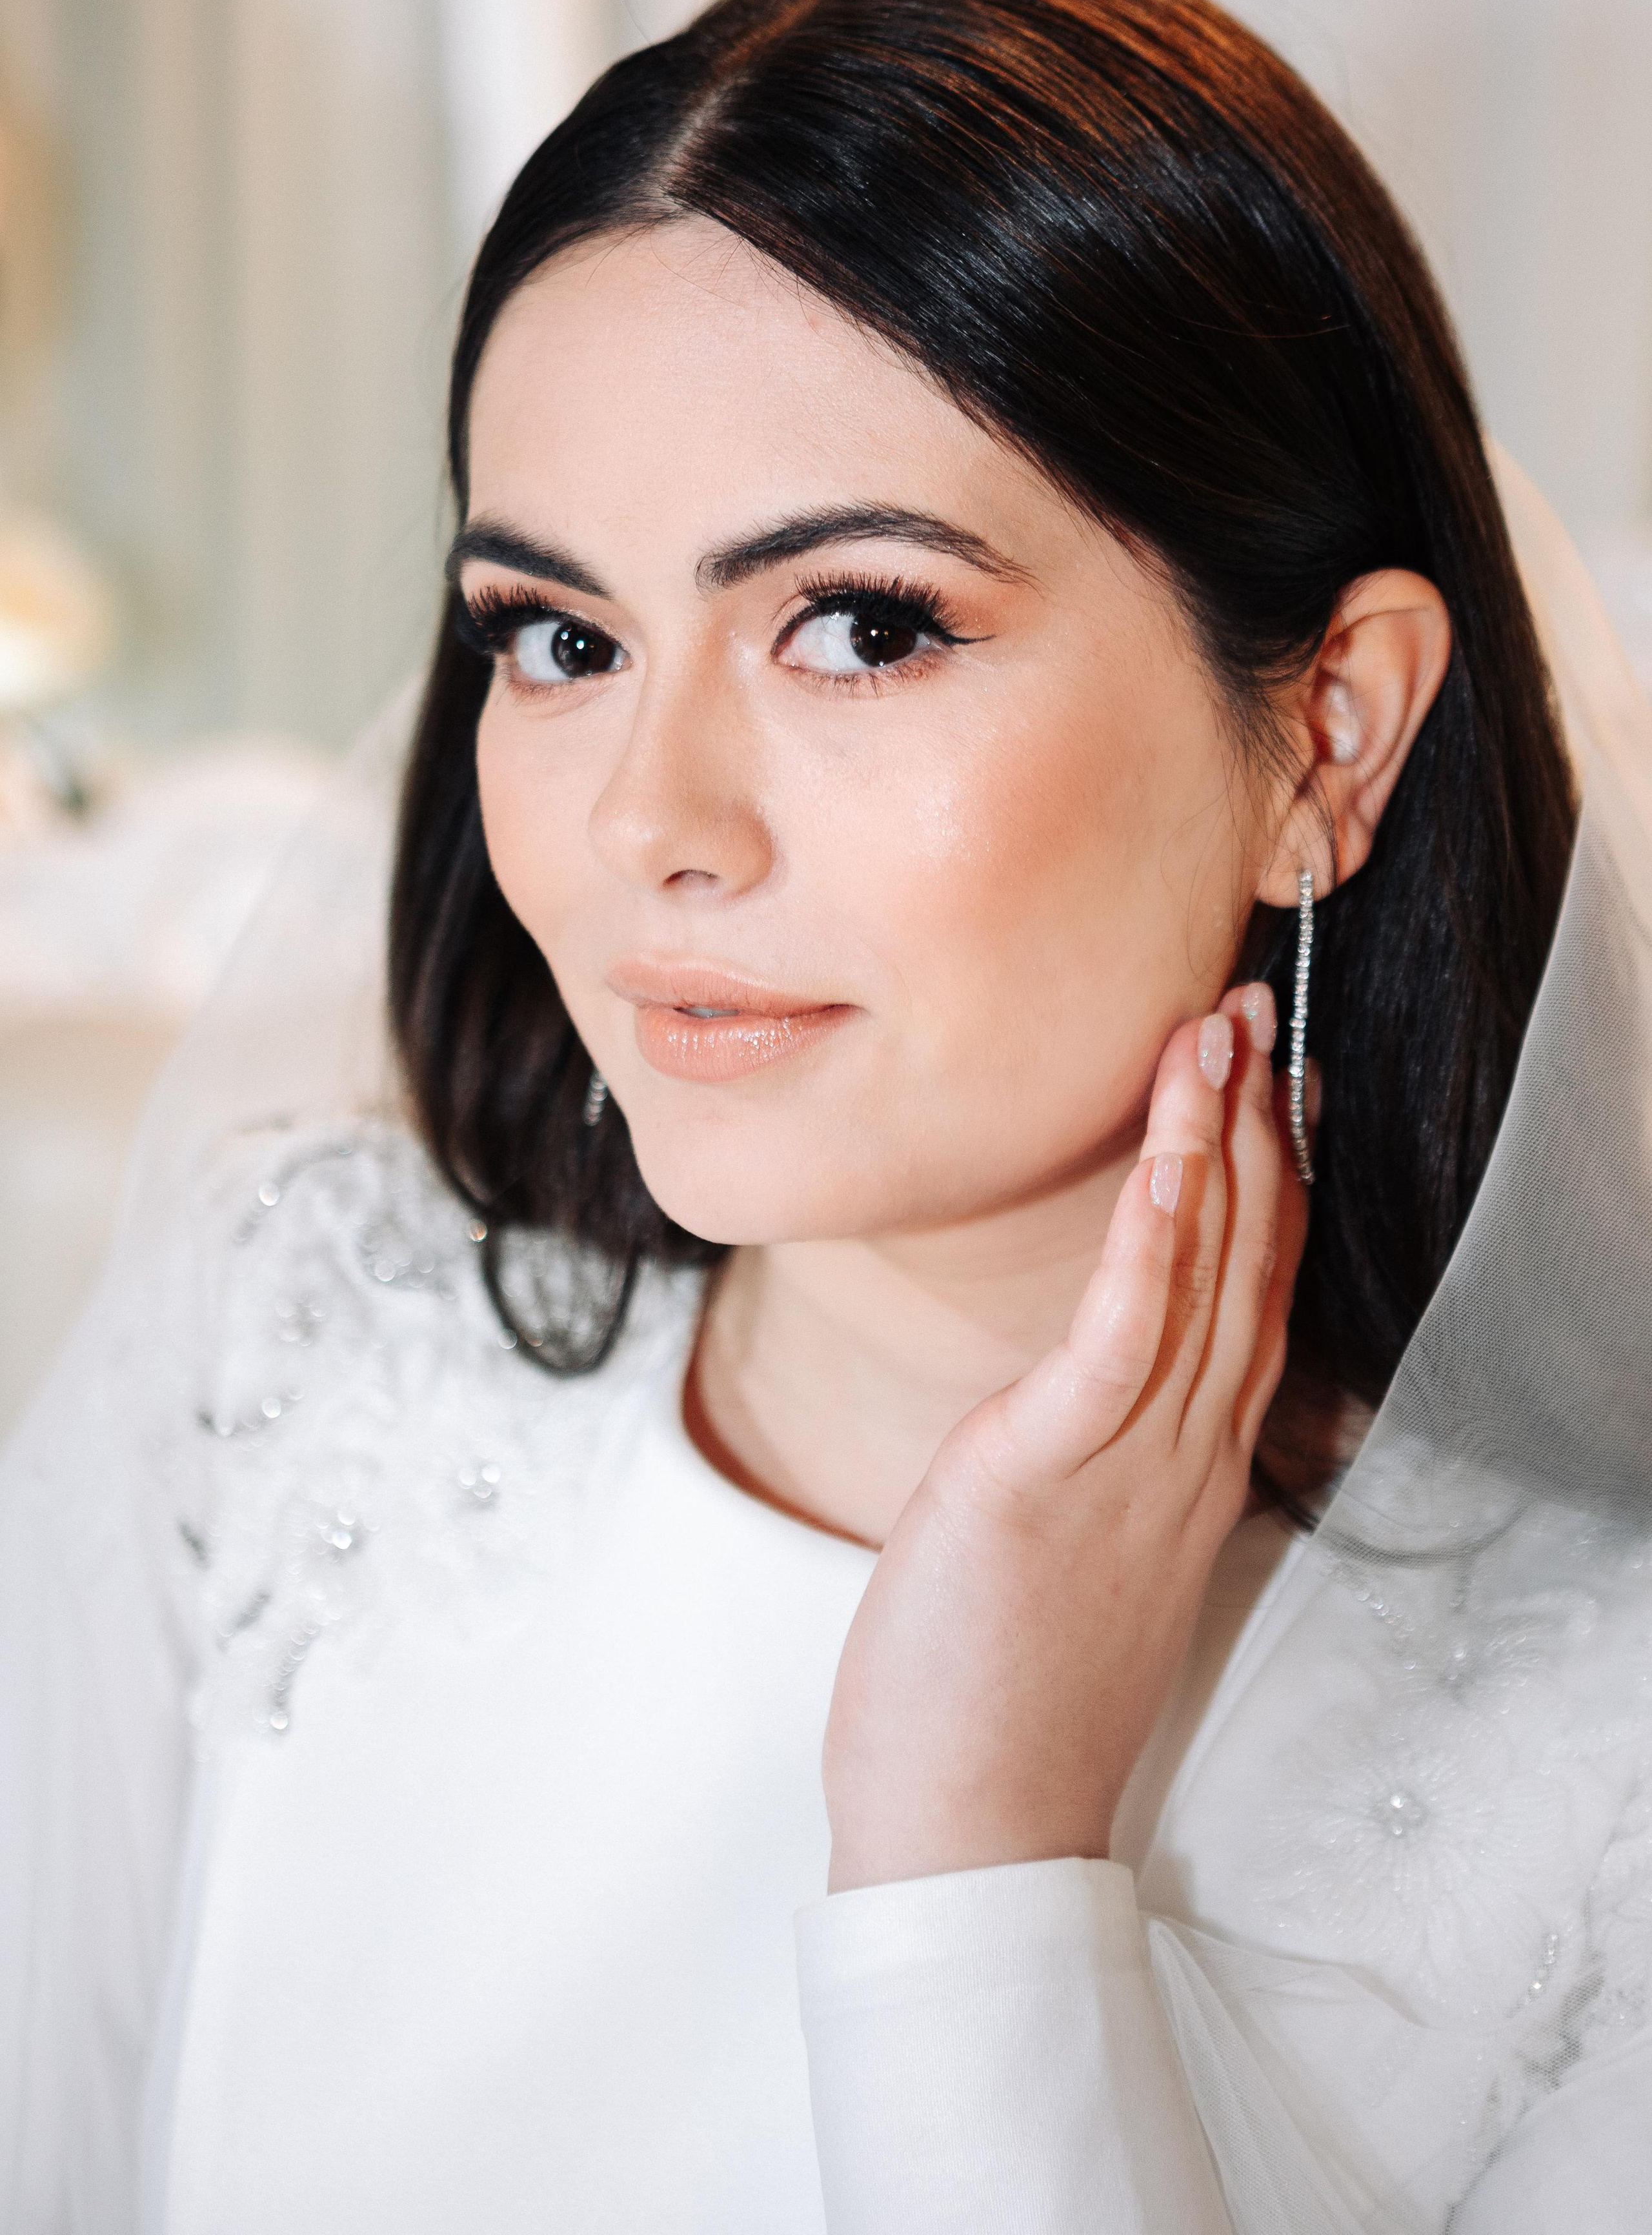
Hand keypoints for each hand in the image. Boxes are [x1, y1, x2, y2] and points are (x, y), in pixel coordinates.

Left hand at [822, 982, 1307, 1892]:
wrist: (970, 1824)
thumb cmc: (996, 1689)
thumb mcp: (1070, 1553)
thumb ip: (1093, 1458)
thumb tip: (1078, 1385)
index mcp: (1185, 1469)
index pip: (1248, 1295)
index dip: (1263, 1176)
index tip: (1263, 1081)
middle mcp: (1182, 1455)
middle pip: (1247, 1262)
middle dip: (1254, 1125)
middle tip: (1251, 1008)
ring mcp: (1131, 1464)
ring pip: (1202, 1276)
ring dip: (1214, 1142)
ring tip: (1215, 1030)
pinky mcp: (1051, 1471)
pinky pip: (1122, 1334)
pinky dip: (1154, 1237)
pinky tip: (1169, 1157)